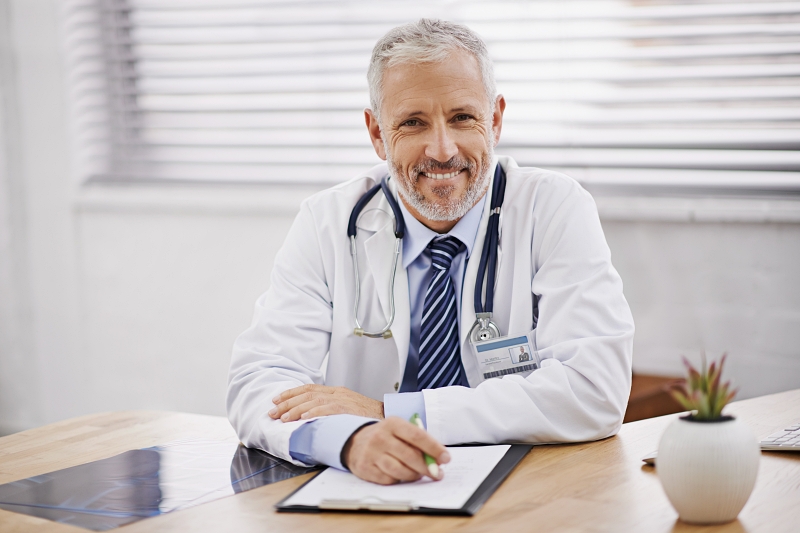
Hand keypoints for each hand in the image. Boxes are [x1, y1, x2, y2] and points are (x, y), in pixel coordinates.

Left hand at [268, 384, 383, 421]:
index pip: (309, 389)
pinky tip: (302, 418)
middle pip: (307, 394)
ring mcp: (344, 399)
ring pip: (314, 400)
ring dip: (295, 409)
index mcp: (337, 391)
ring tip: (283, 418)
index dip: (290, 394)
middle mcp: (338, 393)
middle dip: (287, 403)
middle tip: (272, 412)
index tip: (276, 400)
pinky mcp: (349, 408)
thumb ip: (331, 410)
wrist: (389, 417)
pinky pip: (328, 409)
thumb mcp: (348, 409)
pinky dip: (314, 412)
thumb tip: (310, 419)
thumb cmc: (368, 418)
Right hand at [343, 417, 450, 484]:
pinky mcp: (365, 468)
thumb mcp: (400, 431)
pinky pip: (389, 479)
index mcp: (393, 423)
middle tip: (437, 474)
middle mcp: (381, 437)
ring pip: (400, 470)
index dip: (434, 448)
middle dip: (427, 467)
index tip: (446, 458)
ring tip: (419, 474)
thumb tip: (438, 458)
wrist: (356, 442)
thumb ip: (418, 441)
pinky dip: (398, 480)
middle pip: (410, 456)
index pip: (417, 436)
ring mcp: (371, 453)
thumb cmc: (386, 437)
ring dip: (414, 475)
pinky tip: (401, 475)